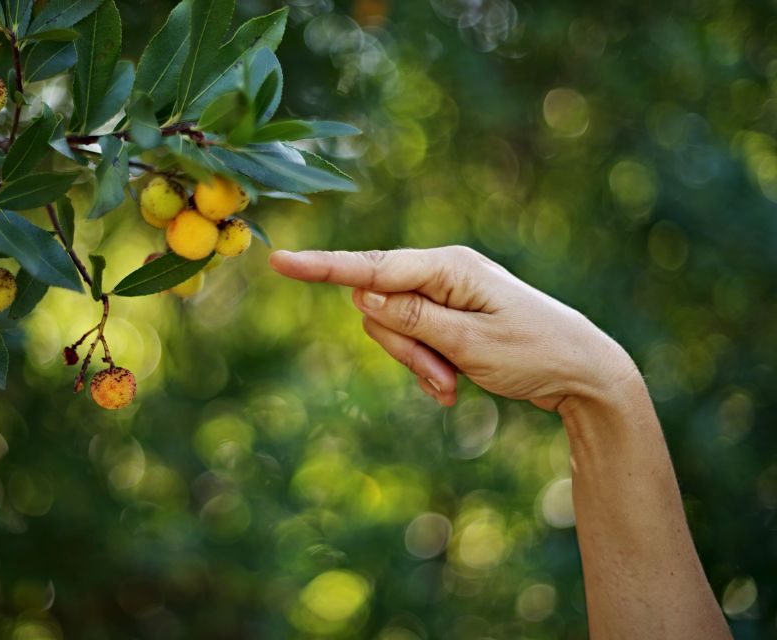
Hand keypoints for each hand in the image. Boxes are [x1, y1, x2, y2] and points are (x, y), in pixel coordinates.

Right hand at [269, 246, 637, 410]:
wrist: (584, 372)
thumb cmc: (536, 352)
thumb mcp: (471, 342)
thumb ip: (412, 319)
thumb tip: (361, 297)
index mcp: (449, 267)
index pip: (372, 267)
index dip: (322, 266)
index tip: (280, 260)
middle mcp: (442, 273)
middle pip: (379, 306)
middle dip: (401, 349)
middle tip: (442, 379)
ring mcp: (444, 294)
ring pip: (393, 328)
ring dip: (417, 363)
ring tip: (453, 385)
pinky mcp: (448, 316)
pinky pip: (413, 339)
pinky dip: (426, 365)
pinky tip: (453, 385)